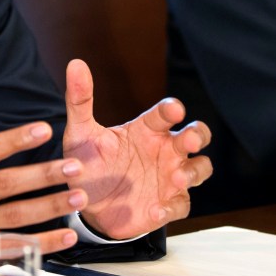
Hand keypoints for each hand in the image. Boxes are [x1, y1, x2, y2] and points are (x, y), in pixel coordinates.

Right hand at [0, 82, 85, 275]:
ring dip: (50, 207)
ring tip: (79, 197)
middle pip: (6, 184)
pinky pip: (15, 246)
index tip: (44, 129)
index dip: (15, 139)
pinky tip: (67, 235)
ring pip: (15, 216)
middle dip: (43, 175)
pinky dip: (43, 243)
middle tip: (75, 166)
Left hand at [62, 59, 211, 239]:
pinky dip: (171, 207)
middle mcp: (163, 150)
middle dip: (198, 135)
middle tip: (190, 140)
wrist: (87, 205)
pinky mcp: (167, 204)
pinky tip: (156, 211)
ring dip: (193, 172)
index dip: (172, 109)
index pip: (165, 113)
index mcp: (145, 130)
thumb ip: (79, 101)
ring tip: (177, 178)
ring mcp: (169, 177)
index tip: (173, 110)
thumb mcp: (80, 135)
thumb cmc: (89, 164)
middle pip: (196, 135)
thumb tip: (75, 64)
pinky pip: (180, 204)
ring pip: (200, 168)